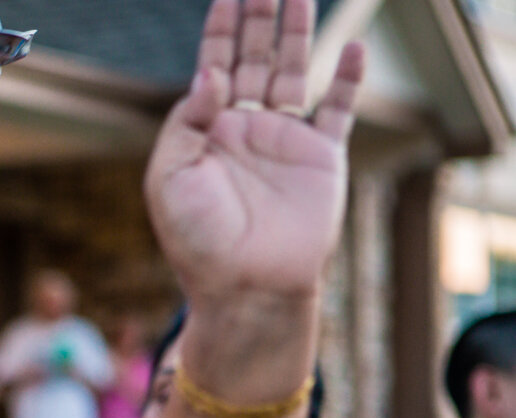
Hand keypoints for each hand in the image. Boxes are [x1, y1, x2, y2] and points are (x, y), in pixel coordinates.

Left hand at [145, 0, 363, 305]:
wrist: (244, 286)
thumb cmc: (197, 240)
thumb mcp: (170, 178)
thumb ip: (187, 121)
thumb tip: (211, 72)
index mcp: (206, 133)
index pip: (213, 68)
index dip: (219, 30)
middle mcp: (244, 130)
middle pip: (253, 59)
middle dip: (259, 19)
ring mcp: (284, 141)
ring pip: (292, 73)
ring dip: (297, 34)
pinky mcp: (320, 159)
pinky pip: (336, 110)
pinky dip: (345, 80)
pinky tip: (352, 48)